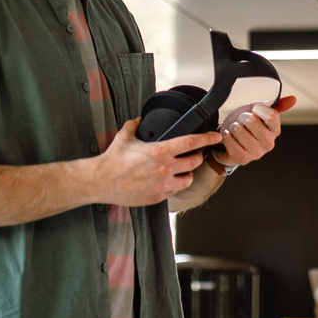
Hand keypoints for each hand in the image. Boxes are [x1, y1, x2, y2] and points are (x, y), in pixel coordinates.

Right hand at [88, 118, 223, 205]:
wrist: (101, 181)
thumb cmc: (112, 160)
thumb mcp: (125, 136)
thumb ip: (136, 125)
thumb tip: (141, 120)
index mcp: (160, 151)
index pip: (191, 142)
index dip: (207, 138)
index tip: (216, 136)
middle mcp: (165, 168)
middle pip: (195, 162)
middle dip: (197, 157)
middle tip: (194, 155)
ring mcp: (163, 185)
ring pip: (188, 180)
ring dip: (187, 174)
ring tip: (180, 171)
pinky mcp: (157, 197)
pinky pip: (173, 192)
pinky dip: (172, 186)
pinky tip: (165, 182)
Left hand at [209, 96, 298, 168]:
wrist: (229, 138)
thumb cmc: (245, 124)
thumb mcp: (258, 111)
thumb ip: (275, 105)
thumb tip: (294, 99)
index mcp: (275, 130)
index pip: (271, 116)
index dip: (258, 109)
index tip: (253, 110)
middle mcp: (269, 143)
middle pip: (251, 120)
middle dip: (241, 117)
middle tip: (241, 122)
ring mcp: (256, 153)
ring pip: (238, 129)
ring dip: (232, 127)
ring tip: (235, 130)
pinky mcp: (242, 159)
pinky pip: (229, 139)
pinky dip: (225, 135)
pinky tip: (229, 137)